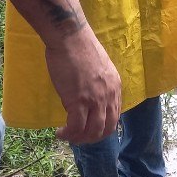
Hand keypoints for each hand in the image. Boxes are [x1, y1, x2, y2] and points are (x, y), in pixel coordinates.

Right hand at [46, 25, 120, 143]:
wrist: (70, 37)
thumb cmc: (80, 47)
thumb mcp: (99, 68)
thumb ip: (98, 84)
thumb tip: (88, 97)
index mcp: (115, 87)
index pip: (115, 116)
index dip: (102, 127)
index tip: (89, 129)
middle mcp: (109, 95)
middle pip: (107, 128)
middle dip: (92, 138)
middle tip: (78, 137)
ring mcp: (95, 99)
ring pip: (92, 131)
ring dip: (80, 138)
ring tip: (68, 136)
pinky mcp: (79, 101)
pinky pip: (76, 127)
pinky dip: (68, 133)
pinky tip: (60, 132)